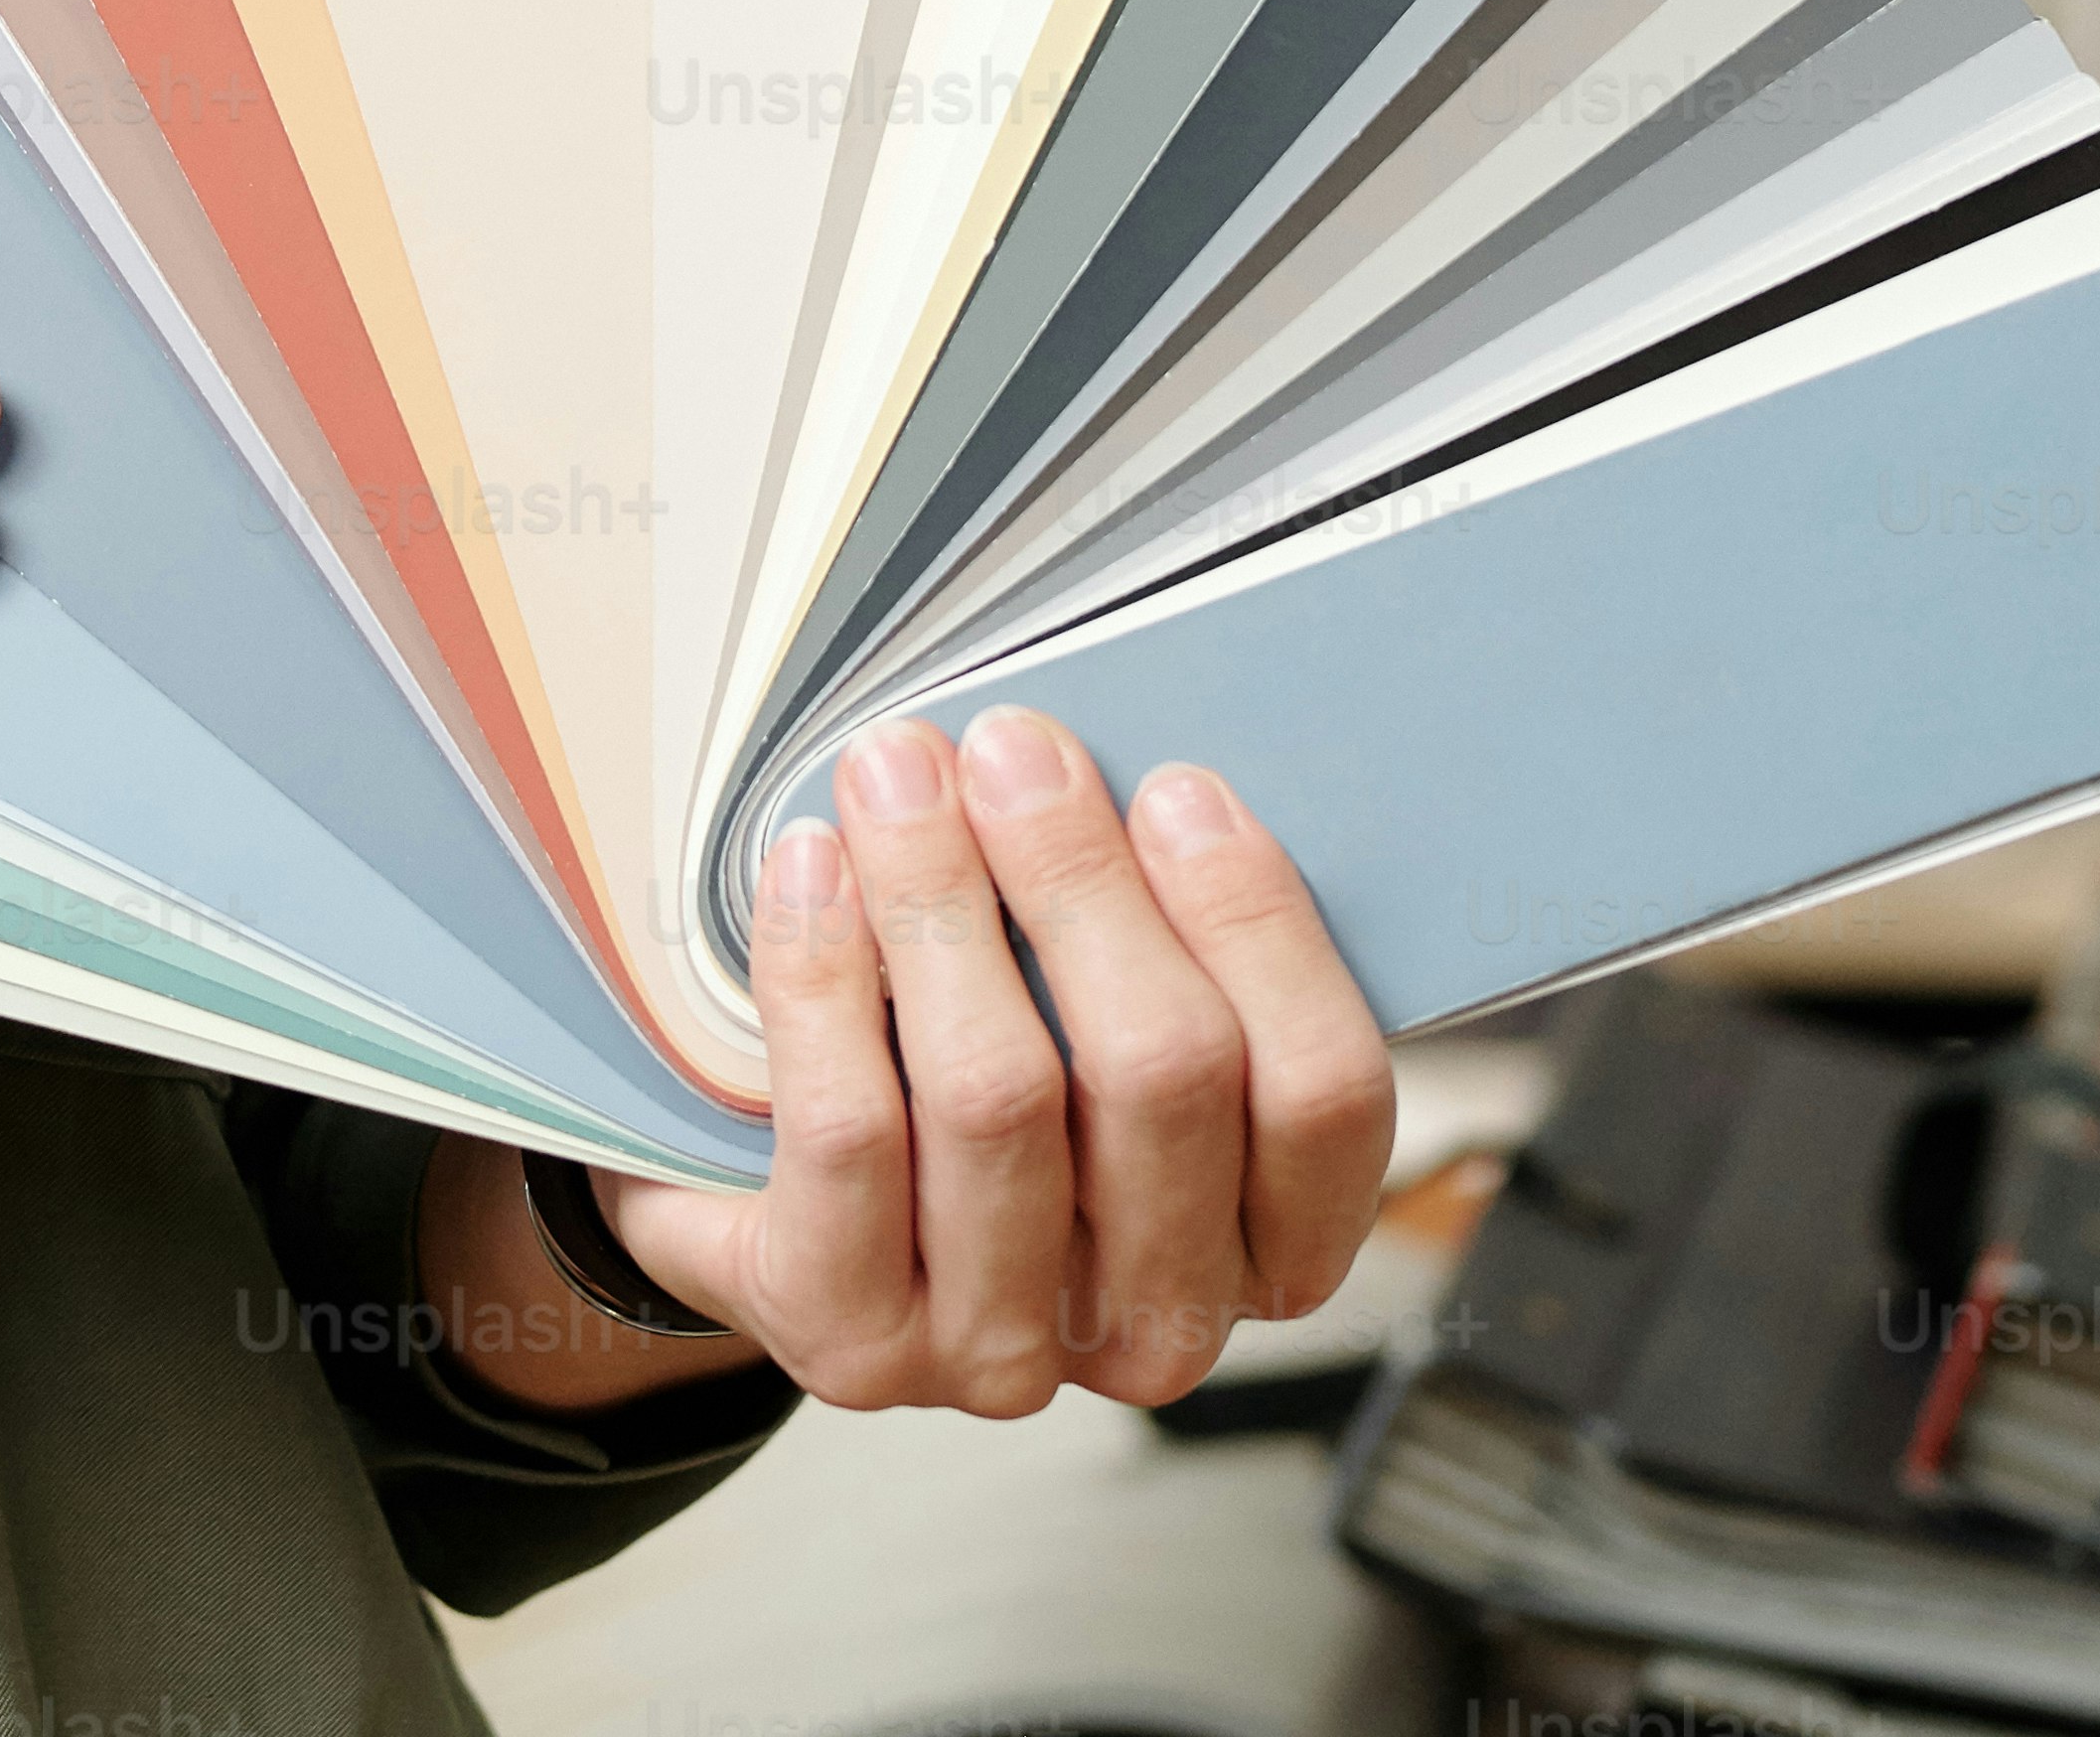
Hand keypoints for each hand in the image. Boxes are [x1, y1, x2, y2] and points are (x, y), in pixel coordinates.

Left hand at [586, 709, 1399, 1415]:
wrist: (775, 1210)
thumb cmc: (975, 1079)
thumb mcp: (1103, 1014)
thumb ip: (1157, 929)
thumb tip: (1148, 774)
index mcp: (1269, 1250)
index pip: (1324, 1094)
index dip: (1258, 925)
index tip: (1176, 788)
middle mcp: (1158, 1326)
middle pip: (1164, 1072)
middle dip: (1079, 879)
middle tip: (1011, 749)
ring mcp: (1006, 1351)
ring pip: (999, 1095)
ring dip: (940, 899)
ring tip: (896, 776)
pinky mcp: (856, 1340)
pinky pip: (849, 1131)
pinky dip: (824, 974)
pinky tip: (810, 868)